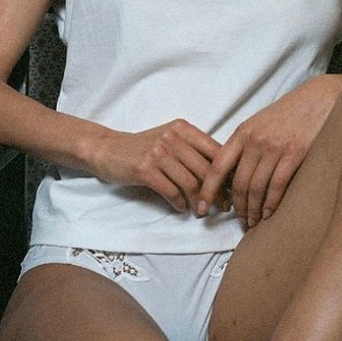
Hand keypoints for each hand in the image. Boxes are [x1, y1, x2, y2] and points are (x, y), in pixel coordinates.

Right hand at [94, 119, 221, 212]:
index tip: (234, 189)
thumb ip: (193, 150)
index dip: (228, 172)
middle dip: (218, 192)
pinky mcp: (144, 169)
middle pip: (205, 169)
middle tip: (224, 207)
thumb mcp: (170, 140)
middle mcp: (171, 137)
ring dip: (199, 202)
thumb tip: (224, 174)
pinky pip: (171, 191)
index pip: (214, 150)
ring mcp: (157, 152)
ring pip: (190, 182)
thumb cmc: (144, 148)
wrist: (108, 150)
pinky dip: (180, 203)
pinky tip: (182, 209)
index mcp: (182, 128)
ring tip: (202, 212)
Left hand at [198, 75, 341, 227]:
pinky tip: (269, 213)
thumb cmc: (288, 113)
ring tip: (253, 221)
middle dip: (237, 208)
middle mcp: (255, 141)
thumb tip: (230, 174)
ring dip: (253, 210)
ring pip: (256, 188)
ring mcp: (275, 147)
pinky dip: (271, 204)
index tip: (202, 208)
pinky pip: (278, 186)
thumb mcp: (259, 123)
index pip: (218, 166)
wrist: (318, 99)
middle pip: (238, 183)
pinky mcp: (295, 154)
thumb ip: (245, 145)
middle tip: (240, 221)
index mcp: (243, 133)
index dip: (207, 190)